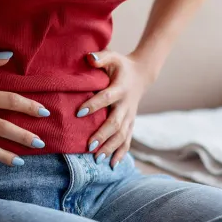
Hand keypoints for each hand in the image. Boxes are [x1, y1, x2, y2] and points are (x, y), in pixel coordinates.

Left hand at [77, 51, 153, 168]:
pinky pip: (127, 140)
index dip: (93, 105)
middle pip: (115, 123)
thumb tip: (89, 58)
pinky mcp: (131, 123)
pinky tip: (112, 165)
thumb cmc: (121, 65)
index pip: (106, 98)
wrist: (142, 74)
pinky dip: (121, 153)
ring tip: (97, 158)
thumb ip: (100, 57)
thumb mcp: (112, 57)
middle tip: (89, 146)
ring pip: (122, 135)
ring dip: (110, 148)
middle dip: (103, 135)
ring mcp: (130, 116)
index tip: (79, 113)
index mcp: (120, 88)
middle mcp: (126, 105)